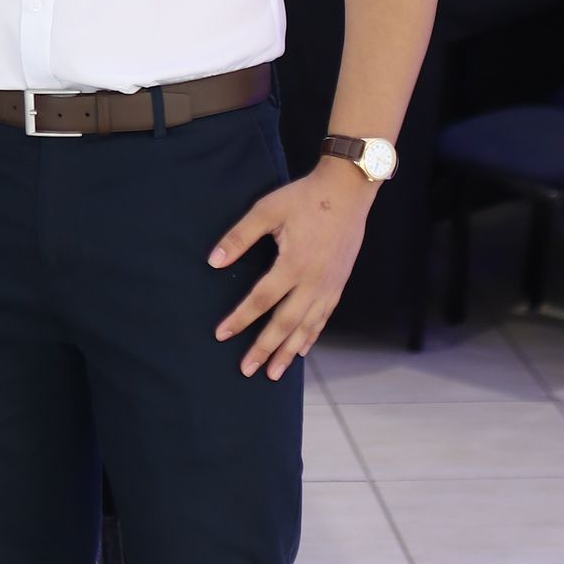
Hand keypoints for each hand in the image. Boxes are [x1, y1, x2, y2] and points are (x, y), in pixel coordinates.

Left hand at [208, 165, 376, 379]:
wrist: (349, 191)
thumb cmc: (306, 198)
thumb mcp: (268, 209)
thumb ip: (240, 236)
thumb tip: (214, 261)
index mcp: (294, 264)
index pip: (261, 300)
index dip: (240, 319)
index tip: (221, 335)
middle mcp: (314, 281)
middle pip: (285, 323)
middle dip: (265, 348)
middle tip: (246, 370)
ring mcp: (329, 285)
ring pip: (307, 327)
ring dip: (289, 352)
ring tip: (274, 373)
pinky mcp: (338, 284)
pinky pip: (323, 318)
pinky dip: (311, 336)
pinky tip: (302, 350)